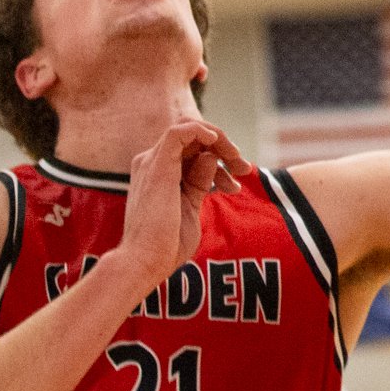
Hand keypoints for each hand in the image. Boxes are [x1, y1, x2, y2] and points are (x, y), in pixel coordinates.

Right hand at [109, 120, 252, 285]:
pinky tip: (217, 143)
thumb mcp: (190, 207)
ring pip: (189, 129)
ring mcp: (152, 162)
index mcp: (158, 174)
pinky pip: (179, 131)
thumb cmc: (166, 244)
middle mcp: (151, 163)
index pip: (191, 152)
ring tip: (237, 163)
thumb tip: (211, 158)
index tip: (236, 183)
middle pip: (193, 139)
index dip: (219, 162)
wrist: (146, 261)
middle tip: (243, 169)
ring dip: (219, 140)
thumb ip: (199, 182)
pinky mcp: (157, 164)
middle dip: (224, 149)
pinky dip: (201, 130)